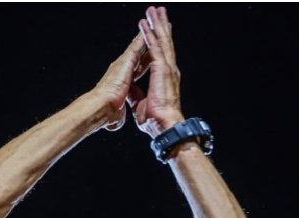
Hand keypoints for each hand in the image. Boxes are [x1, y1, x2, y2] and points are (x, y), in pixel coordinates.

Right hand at [90, 27, 149, 130]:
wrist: (101, 109)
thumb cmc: (108, 113)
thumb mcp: (118, 111)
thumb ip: (119, 111)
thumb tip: (115, 121)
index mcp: (125, 81)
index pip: (139, 68)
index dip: (147, 61)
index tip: (153, 56)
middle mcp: (125, 69)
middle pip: (141, 53)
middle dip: (150, 43)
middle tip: (158, 33)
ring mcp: (125, 63)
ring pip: (139, 46)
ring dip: (148, 35)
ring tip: (156, 24)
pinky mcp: (125, 61)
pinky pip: (137, 46)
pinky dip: (144, 37)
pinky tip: (150, 29)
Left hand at [128, 6, 184, 133]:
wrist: (162, 124)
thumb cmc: (155, 119)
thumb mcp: (141, 104)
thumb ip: (137, 94)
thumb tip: (131, 91)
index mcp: (163, 78)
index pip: (160, 53)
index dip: (157, 40)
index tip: (156, 28)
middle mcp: (167, 70)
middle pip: (164, 42)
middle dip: (161, 26)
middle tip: (158, 11)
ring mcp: (165, 68)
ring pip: (161, 41)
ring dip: (157, 25)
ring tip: (154, 11)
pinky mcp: (162, 69)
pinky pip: (154, 48)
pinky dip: (149, 35)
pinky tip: (145, 25)